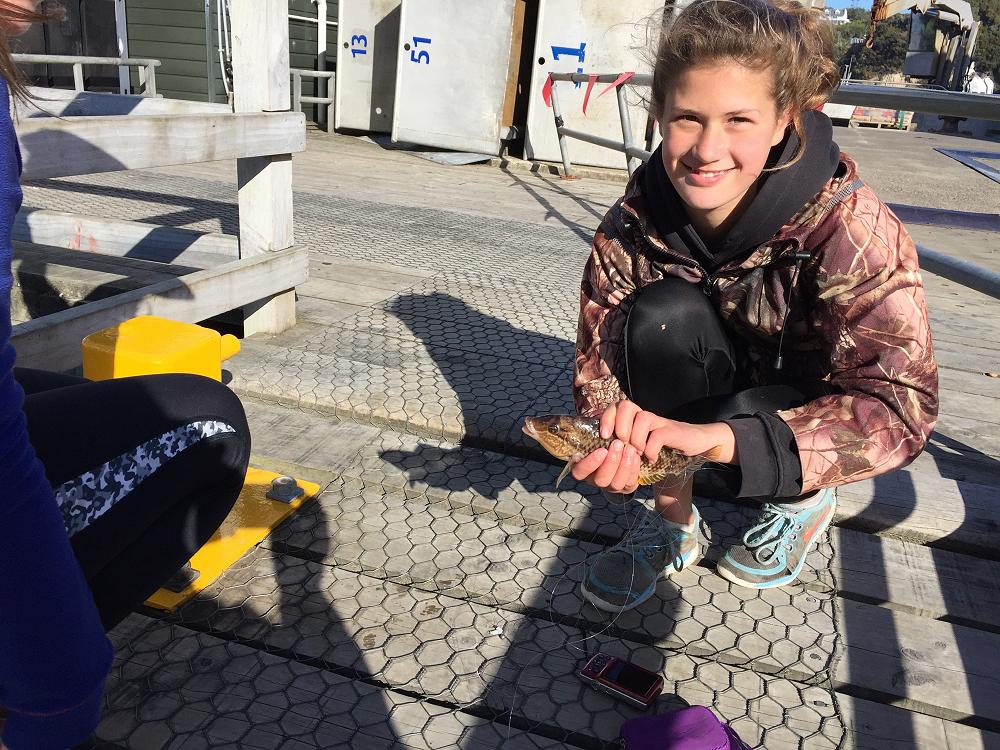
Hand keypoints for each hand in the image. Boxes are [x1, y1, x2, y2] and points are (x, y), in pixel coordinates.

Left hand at [570, 400, 735, 491]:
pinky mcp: (673, 431)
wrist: (696, 443)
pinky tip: (651, 459)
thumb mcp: (642, 447)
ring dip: (636, 439)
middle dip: (620, 427)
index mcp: (635, 418)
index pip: (617, 405)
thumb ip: (626, 449)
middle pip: (626, 406)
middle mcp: (646, 416)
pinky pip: (658, 435)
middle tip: (622, 446)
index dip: (607, 417)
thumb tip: (604, 462)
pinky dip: (651, 449)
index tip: (604, 436)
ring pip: (642, 418)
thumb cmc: (665, 447)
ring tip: (638, 454)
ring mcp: (660, 422)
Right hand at [570, 400, 648, 492]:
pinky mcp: (625, 486)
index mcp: (582, 468)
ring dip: (624, 465)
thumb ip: (598, 430)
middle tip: (617, 444)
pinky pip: (629, 483)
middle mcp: (595, 480)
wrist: (619, 441)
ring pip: (616, 483)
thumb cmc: (606, 435)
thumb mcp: (599, 429)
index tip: (601, 450)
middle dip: (611, 463)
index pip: (580, 472)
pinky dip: (633, 469)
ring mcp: (610, 485)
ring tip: (629, 448)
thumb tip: (604, 431)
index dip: (590, 463)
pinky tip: (635, 456)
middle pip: (601, 480)